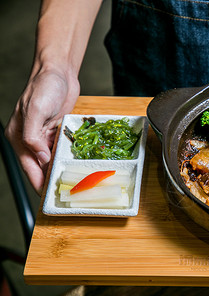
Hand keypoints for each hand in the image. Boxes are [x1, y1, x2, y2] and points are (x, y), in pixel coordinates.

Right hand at [5, 68, 78, 193]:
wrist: (59, 71)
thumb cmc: (44, 86)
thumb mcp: (36, 110)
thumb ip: (34, 136)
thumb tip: (40, 158)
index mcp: (19, 137)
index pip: (29, 167)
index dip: (38, 182)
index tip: (48, 197)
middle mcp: (31, 139)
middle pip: (41, 166)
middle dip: (51, 179)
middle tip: (66, 192)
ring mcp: (45, 135)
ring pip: (52, 159)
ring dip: (61, 169)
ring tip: (74, 183)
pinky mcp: (57, 131)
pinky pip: (62, 148)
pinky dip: (67, 156)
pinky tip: (77, 164)